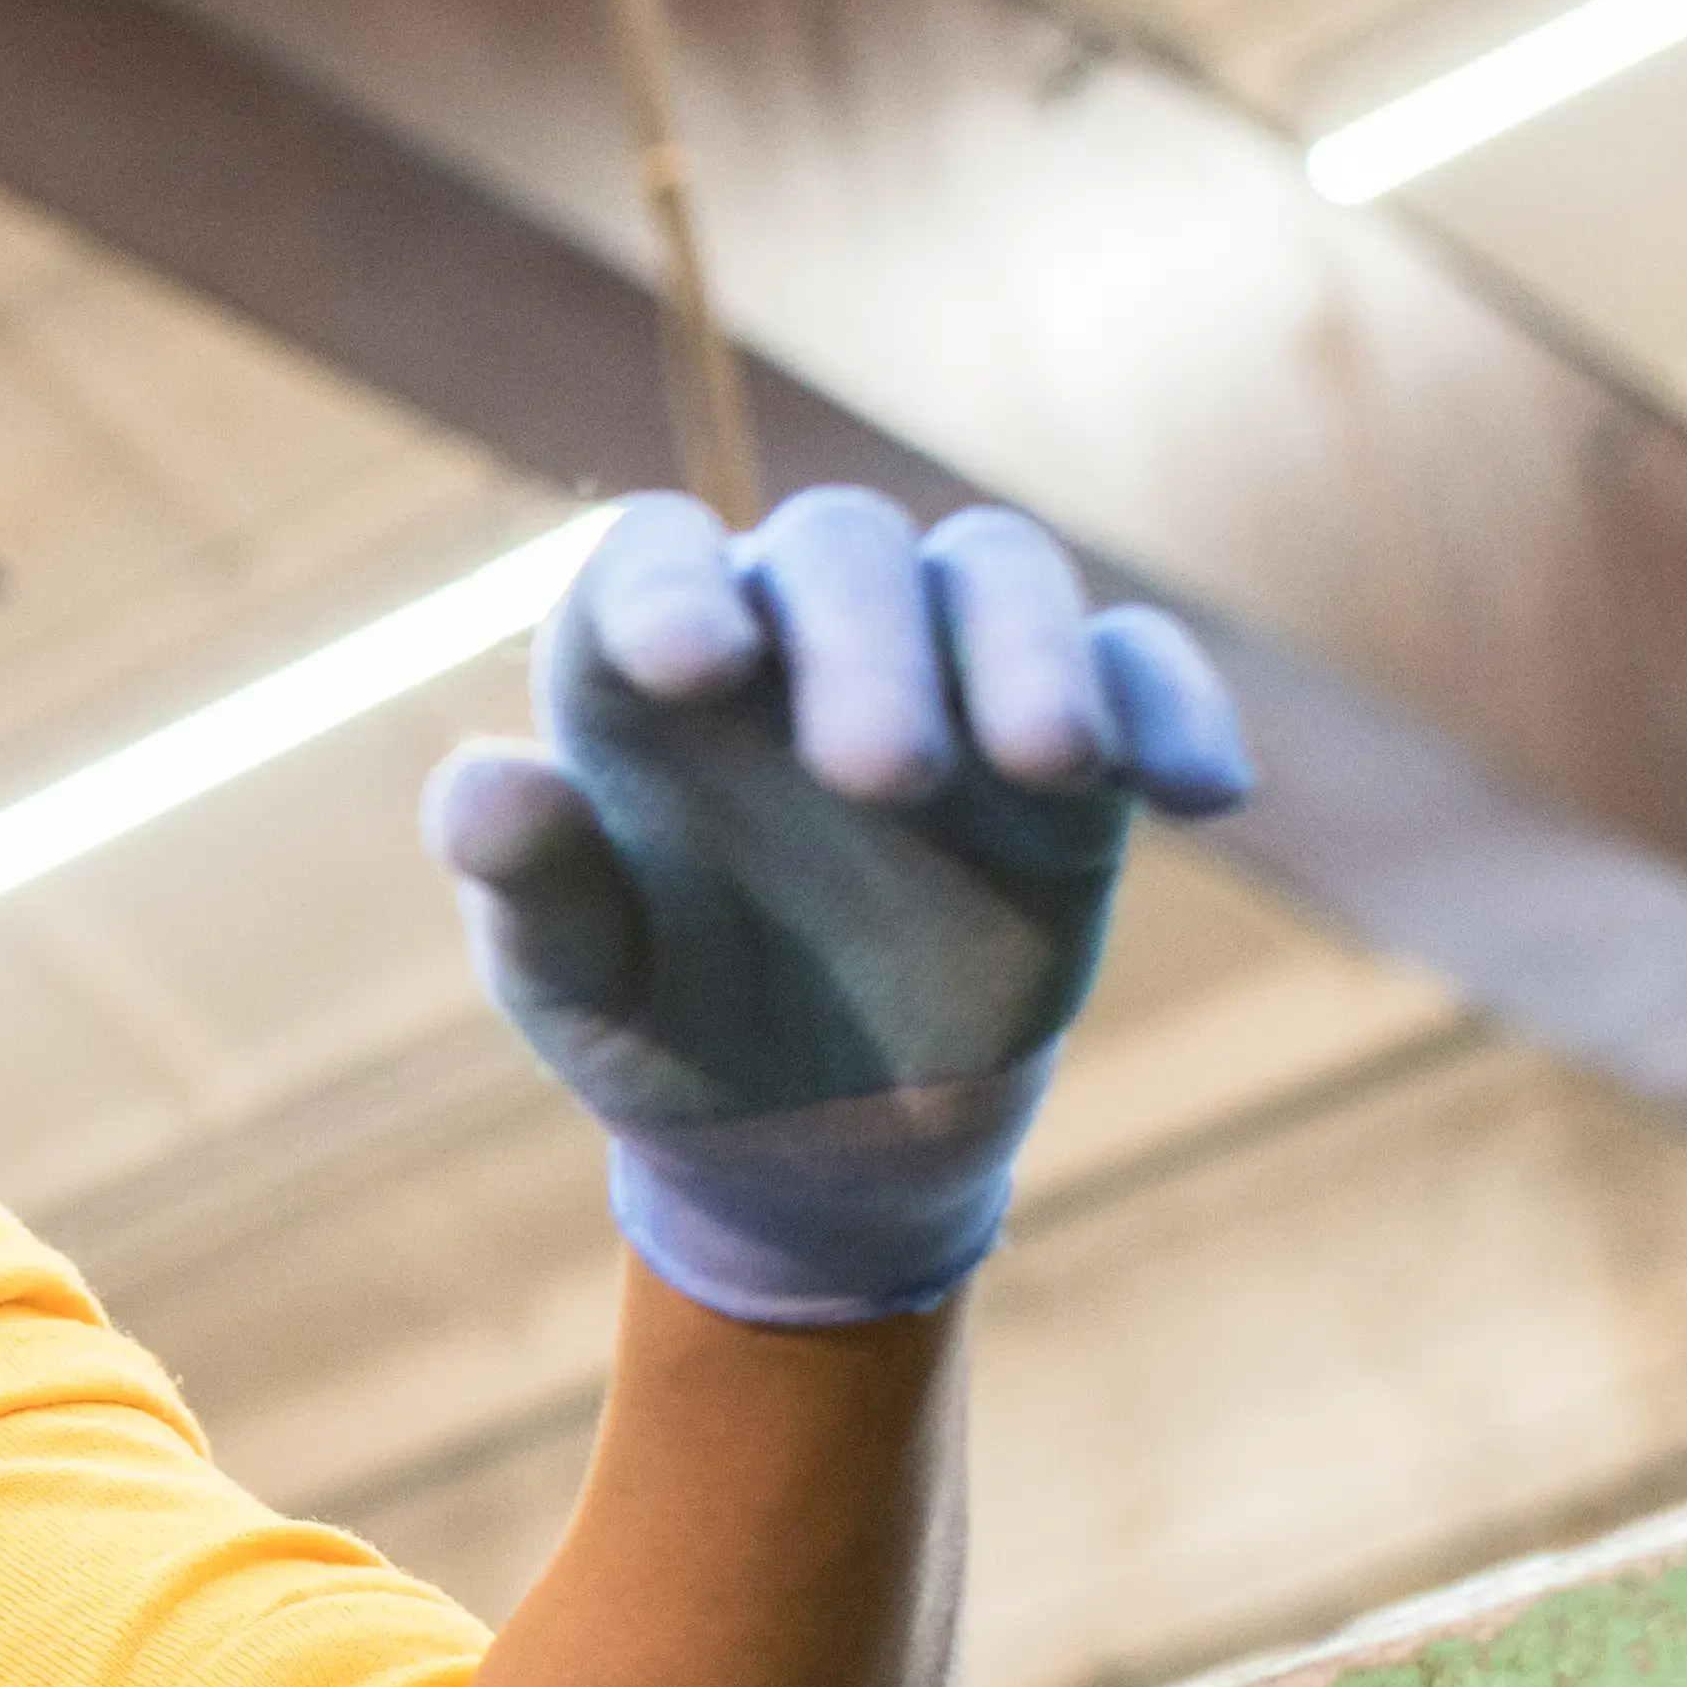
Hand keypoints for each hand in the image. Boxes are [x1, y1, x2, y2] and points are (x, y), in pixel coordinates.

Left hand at [424, 489, 1253, 1325]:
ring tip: (1046, 763)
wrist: (809, 1136)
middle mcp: (798, 637)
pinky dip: (1173, 711)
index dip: (668, 588)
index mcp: (648, 673)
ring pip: (995, 574)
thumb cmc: (662, 1027)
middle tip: (882, 777)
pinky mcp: (1071, 748)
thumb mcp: (579, 986)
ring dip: (1029, 650)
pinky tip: (1200, 795)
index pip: (651, 556)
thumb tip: (487, 789)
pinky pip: (1139, 673)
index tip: (693, 670)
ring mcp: (944, 673)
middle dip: (867, 643)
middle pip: (839, 550)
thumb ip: (534, 887)